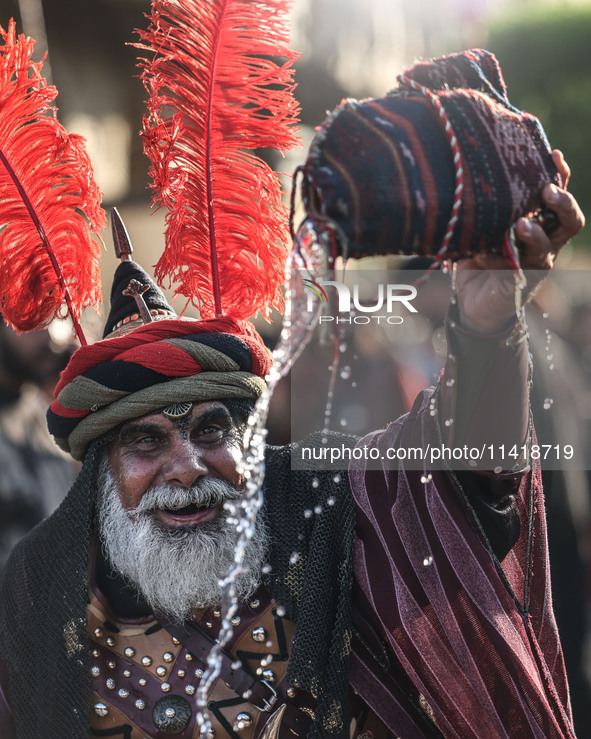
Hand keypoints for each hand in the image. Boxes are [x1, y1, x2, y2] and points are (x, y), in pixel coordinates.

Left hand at [455, 150, 584, 333]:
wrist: (473, 300)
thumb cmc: (479, 255)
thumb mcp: (481, 227)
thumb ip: (485, 209)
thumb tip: (473, 179)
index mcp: (542, 222)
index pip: (559, 195)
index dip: (560, 175)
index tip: (553, 155)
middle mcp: (546, 242)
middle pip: (570, 220)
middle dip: (562, 203)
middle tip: (546, 192)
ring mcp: (537, 263)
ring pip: (546, 246)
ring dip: (534, 234)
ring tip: (520, 225)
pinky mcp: (521, 283)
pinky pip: (515, 268)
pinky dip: (496, 259)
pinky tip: (481, 254)